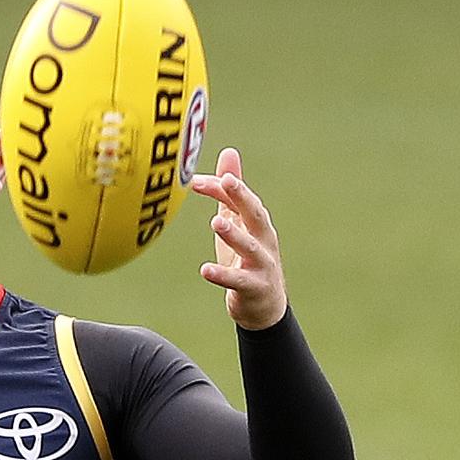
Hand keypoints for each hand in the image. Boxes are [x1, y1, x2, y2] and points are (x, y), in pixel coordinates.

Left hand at [190, 147, 287, 330]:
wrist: (265, 307)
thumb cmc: (248, 259)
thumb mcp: (239, 223)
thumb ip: (230, 193)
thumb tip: (228, 152)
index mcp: (257, 222)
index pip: (239, 199)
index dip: (220, 187)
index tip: (194, 180)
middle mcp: (264, 239)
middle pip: (255, 214)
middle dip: (242, 196)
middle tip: (227, 181)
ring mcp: (262, 264)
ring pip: (249, 247)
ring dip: (234, 234)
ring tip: (216, 222)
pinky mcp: (254, 287)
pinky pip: (238, 280)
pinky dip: (223, 275)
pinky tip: (205, 270)